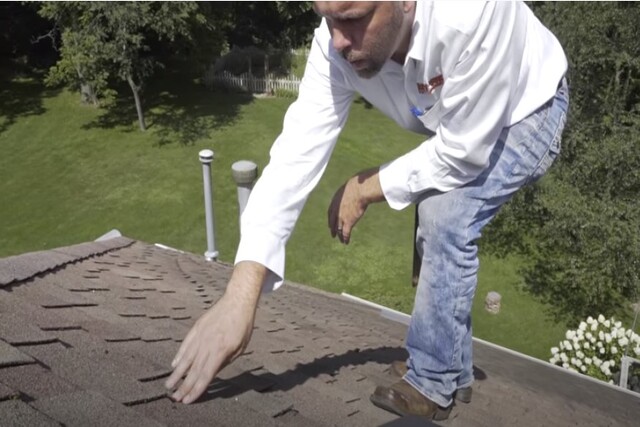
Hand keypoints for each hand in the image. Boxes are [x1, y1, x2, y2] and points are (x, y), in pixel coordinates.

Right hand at [165, 262, 264, 403]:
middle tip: (175, 397)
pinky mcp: (196, 328)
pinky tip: (174, 365)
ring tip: (169, 385)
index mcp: (220, 351)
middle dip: (183, 386)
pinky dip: (179, 355)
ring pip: (185, 359)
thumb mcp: (240, 348)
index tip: (188, 400)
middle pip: (193, 370)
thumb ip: (225, 362)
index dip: (196, 390)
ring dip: (176, 374)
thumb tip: (212, 373)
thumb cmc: (243, 326)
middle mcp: (207, 345)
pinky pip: (185, 345)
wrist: (237, 302)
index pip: (205, 376)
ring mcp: (200, 336)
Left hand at [328, 167, 384, 243]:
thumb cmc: (358, 185)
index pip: (330, 211)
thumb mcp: (352, 185)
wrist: (359, 190)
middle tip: (333, 234)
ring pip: (338, 228)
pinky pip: (345, 232)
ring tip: (341, 240)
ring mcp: (341, 216)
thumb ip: (352, 188)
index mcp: (335, 200)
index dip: (330, 218)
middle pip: (332, 221)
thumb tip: (360, 182)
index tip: (330, 223)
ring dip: (339, 235)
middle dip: (332, 228)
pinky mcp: (348, 221)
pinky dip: (345, 238)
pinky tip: (346, 242)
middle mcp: (336, 209)